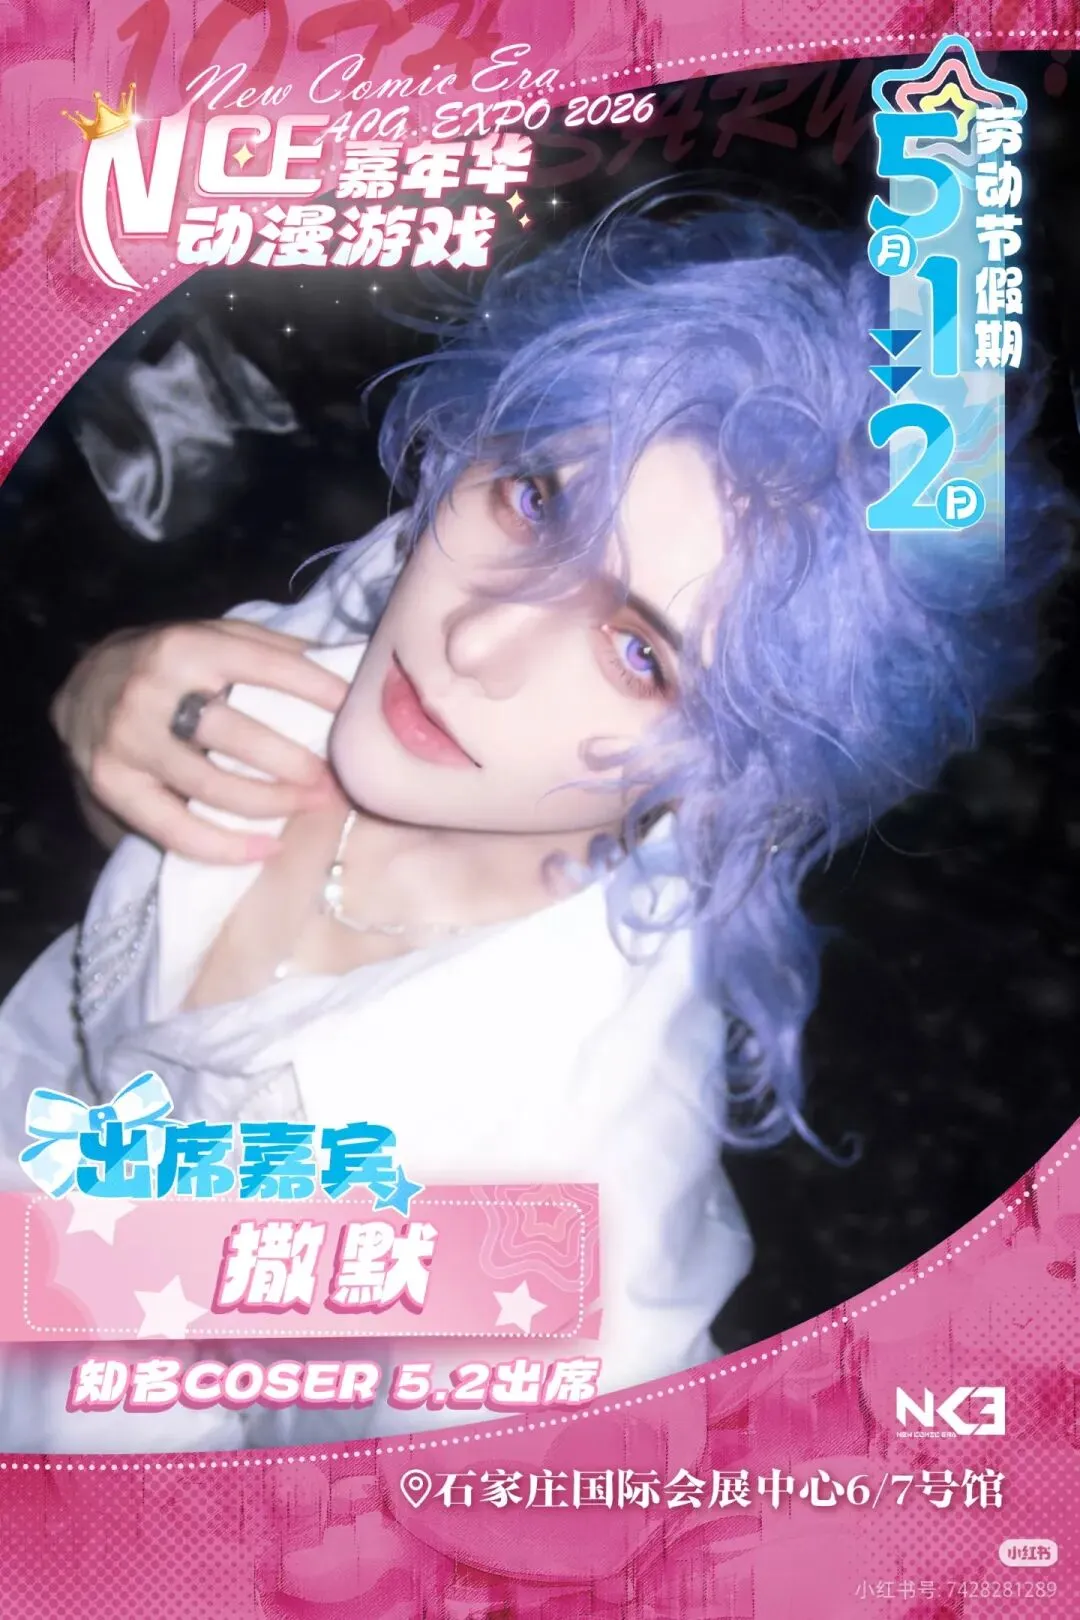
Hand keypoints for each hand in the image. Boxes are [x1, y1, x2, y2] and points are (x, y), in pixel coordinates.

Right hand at [51, 619, 349, 862]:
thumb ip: (268, 649)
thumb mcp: (210, 637)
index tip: (353, 711)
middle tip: (335, 781)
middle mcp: (153, 691)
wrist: (82, 689)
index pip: (262, 666)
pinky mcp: (114, 785)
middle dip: (296, 763)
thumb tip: (342, 667)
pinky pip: (175, 828)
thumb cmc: (168, 665)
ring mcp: (129, 742)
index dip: (313, 689)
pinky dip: (225, 846)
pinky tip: (267, 848)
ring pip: (211, 786)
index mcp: (186, 646)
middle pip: (237, 736)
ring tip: (313, 807)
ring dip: (272, 804)